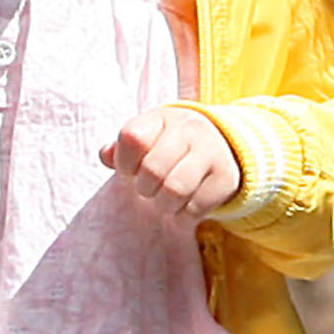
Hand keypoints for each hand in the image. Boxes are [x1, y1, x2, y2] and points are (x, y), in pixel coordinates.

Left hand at [102, 105, 242, 220]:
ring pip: (175, 190)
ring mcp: (212, 151)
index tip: (131, 169)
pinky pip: (197, 207)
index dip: (124, 162)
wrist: (217, 146)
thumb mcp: (144, 141)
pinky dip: (185, 215)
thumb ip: (119, 150)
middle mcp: (190, 129)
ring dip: (163, 204)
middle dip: (144, 187)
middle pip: (152, 170)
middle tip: (149, 188)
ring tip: (165, 200)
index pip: (132, 138)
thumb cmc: (167, 148)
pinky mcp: (227, 177)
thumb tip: (106, 156)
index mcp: (162, 118)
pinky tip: (185, 205)